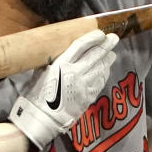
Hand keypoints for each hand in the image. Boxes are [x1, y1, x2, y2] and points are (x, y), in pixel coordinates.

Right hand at [9, 30, 118, 148]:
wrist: (42, 119)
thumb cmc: (37, 95)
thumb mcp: (40, 72)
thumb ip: (53, 61)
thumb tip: (61, 51)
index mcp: (61, 64)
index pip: (81, 46)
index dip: (92, 38)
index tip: (100, 33)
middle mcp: (75, 73)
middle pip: (95, 56)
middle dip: (106, 46)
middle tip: (114, 38)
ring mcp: (83, 86)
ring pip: (100, 69)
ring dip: (107, 60)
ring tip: (112, 53)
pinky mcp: (88, 97)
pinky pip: (99, 82)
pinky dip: (104, 74)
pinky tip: (106, 70)